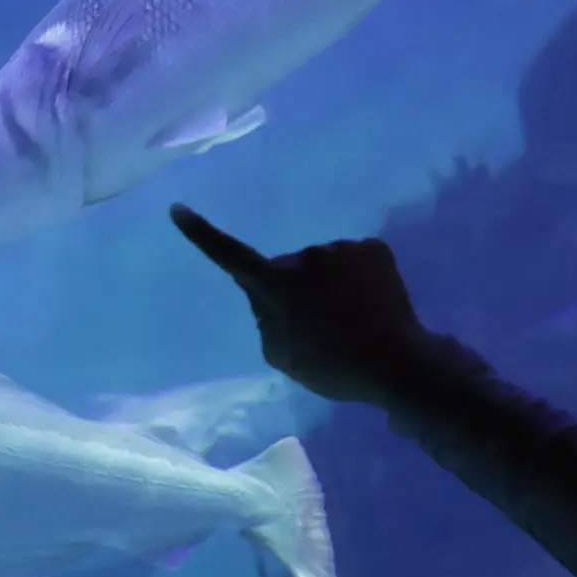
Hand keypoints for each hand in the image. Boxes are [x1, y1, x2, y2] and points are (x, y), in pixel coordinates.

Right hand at [171, 205, 443, 405]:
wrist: (398, 363)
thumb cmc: (334, 367)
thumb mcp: (283, 357)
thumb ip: (265, 322)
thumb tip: (267, 298)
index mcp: (278, 286)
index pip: (231, 256)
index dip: (201, 234)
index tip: (179, 209)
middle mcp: (306, 257)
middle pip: (288, 270)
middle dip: (294, 291)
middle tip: (319, 329)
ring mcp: (342, 249)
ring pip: (324, 266)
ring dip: (329, 286)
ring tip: (350, 320)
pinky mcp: (373, 249)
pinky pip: (353, 262)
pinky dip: (357, 279)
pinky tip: (370, 306)